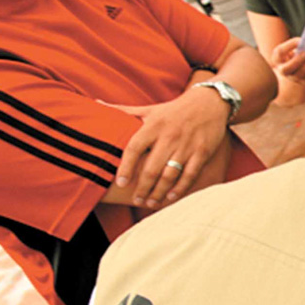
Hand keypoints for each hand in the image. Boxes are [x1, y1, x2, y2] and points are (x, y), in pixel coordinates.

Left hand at [105, 87, 229, 207]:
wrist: (209, 102)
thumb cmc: (174, 110)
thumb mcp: (149, 108)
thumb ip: (124, 111)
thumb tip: (95, 102)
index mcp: (153, 126)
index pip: (134, 148)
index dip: (126, 167)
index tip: (121, 183)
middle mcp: (169, 136)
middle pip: (152, 168)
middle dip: (143, 187)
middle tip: (136, 199)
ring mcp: (187, 145)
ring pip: (170, 174)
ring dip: (159, 191)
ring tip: (150, 202)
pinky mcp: (202, 152)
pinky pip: (189, 174)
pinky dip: (180, 188)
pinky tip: (170, 196)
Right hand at [269, 37, 304, 83]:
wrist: (298, 66)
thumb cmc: (293, 53)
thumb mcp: (290, 47)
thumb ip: (294, 43)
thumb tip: (303, 42)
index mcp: (277, 59)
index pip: (280, 52)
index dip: (290, 46)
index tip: (300, 40)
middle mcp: (283, 71)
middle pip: (288, 68)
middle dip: (298, 60)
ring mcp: (293, 78)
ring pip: (300, 73)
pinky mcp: (303, 81)